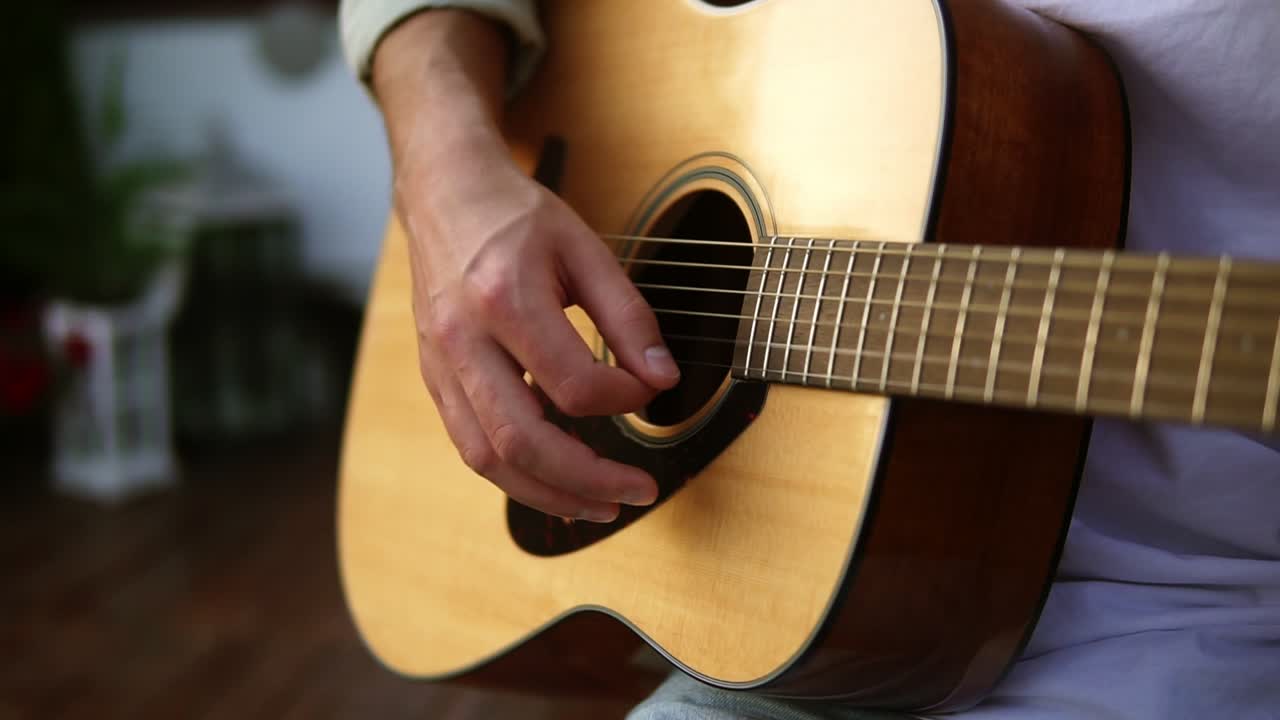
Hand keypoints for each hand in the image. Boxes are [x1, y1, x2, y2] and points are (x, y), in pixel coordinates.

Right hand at [398, 149, 679, 522]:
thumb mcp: (586, 249)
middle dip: (587, 479)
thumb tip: (662, 381)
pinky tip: (554, 480)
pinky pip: (469, 445)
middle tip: (637, 491)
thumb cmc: (517, 217)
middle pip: (521, 440)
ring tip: (599, 506)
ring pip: (487, 458)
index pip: (572, 384)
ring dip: (548, 494)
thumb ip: (628, 316)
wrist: (444, 193)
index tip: (649, 391)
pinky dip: (514, 474)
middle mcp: (462, 340)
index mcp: (504, 299)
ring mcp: (440, 365)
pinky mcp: (433, 378)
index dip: (623, 400)